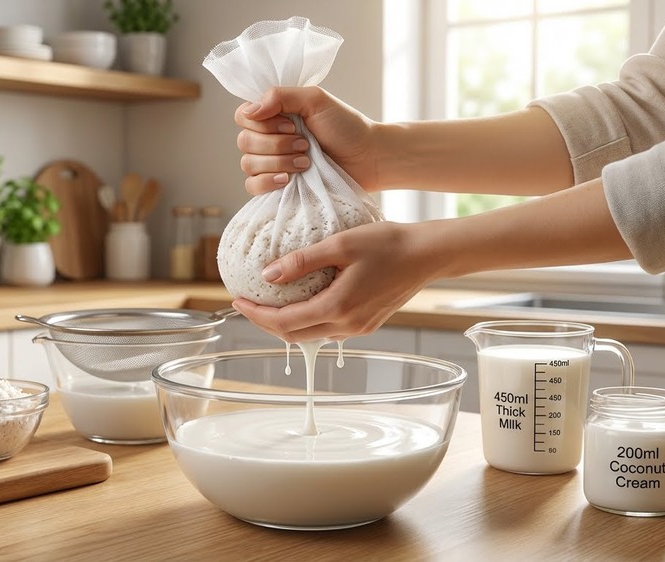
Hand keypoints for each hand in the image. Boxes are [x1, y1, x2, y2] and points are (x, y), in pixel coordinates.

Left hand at [230, 221, 438, 342]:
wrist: (427, 255)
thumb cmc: (388, 243)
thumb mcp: (340, 244)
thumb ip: (302, 261)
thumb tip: (268, 275)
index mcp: (338, 308)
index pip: (284, 322)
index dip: (256, 315)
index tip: (236, 301)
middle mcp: (347, 326)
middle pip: (293, 335)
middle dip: (265, 322)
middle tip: (247, 303)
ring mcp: (358, 328)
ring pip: (310, 335)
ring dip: (285, 323)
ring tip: (267, 302)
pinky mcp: (366, 324)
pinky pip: (327, 329)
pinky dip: (306, 320)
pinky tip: (299, 302)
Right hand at [234, 86, 380, 194]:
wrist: (367, 158)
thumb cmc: (346, 126)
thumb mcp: (315, 100)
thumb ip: (280, 96)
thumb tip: (249, 111)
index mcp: (273, 115)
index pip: (243, 117)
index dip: (262, 123)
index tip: (291, 124)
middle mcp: (267, 138)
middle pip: (244, 142)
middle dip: (277, 144)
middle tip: (305, 144)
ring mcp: (270, 164)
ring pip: (248, 164)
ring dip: (279, 162)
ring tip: (306, 162)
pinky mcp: (275, 187)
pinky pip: (252, 186)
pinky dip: (266, 182)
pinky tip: (287, 180)